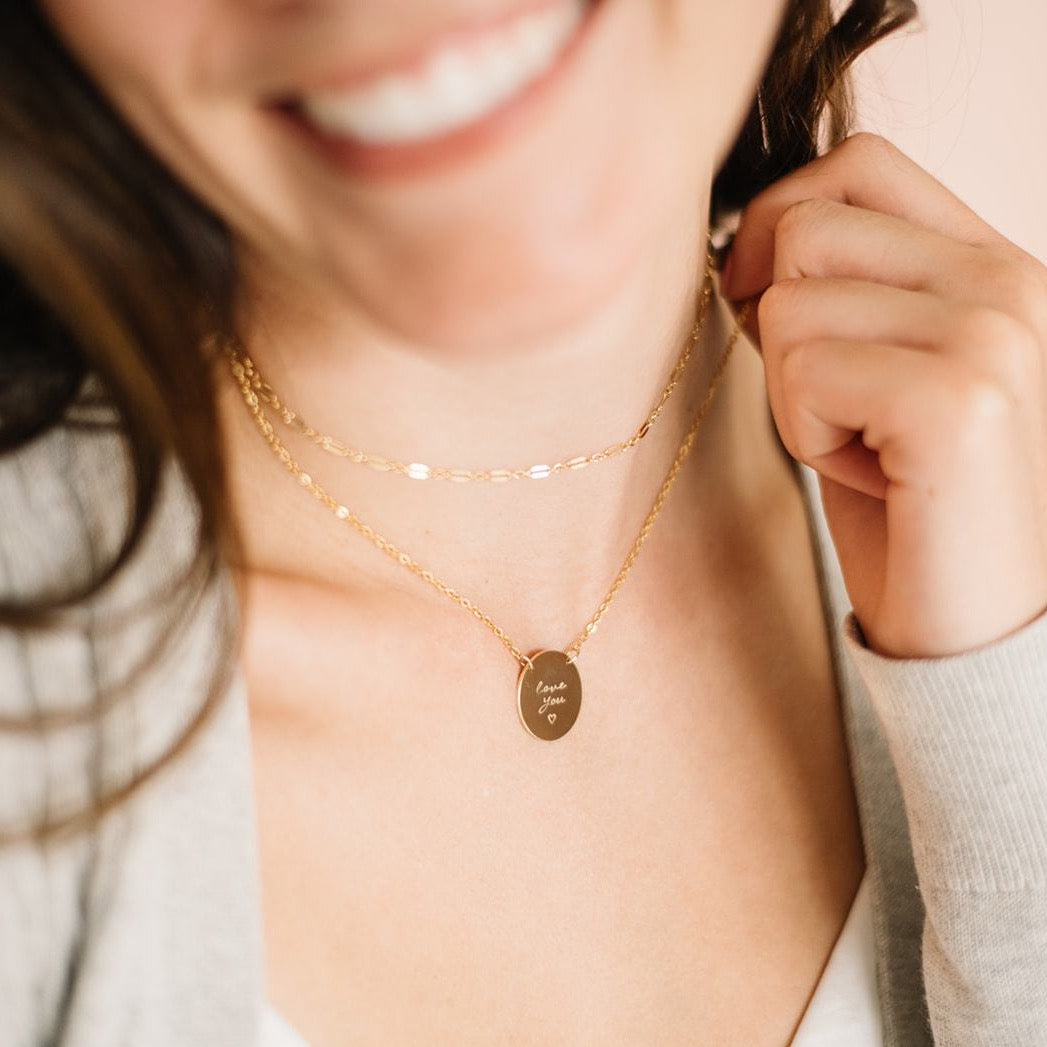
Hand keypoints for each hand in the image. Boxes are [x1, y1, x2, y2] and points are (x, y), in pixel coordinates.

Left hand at [718, 132, 1046, 658]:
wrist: (974, 623)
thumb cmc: (908, 500)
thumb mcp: (872, 374)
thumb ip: (838, 292)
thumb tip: (741, 246)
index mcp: (990, 264)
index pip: (858, 166)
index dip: (778, 221)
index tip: (763, 301)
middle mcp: (1007, 281)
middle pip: (804, 226)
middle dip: (781, 326)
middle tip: (836, 407)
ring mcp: (991, 335)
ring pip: (790, 301)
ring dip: (794, 392)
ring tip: (861, 447)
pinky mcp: (956, 401)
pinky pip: (803, 369)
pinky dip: (807, 434)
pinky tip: (867, 475)